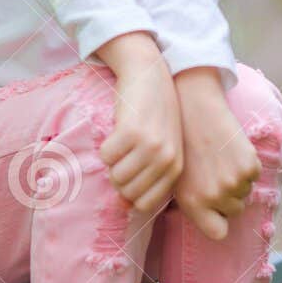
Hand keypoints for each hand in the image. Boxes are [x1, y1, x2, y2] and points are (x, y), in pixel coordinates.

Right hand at [94, 32, 182, 214]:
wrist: (151, 75)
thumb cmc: (155, 115)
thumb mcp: (161, 148)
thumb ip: (148, 179)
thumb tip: (123, 207)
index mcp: (176, 167)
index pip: (145, 204)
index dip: (131, 194)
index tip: (131, 174)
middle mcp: (165, 159)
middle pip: (127, 191)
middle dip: (119, 177)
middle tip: (125, 154)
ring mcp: (149, 146)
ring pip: (115, 175)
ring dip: (112, 161)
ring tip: (123, 142)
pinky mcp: (130, 132)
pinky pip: (106, 156)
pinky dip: (106, 146)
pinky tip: (118, 130)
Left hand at [172, 68, 260, 240]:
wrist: (194, 111)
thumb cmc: (183, 147)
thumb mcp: (177, 182)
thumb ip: (193, 205)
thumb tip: (212, 224)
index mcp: (193, 205)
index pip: (218, 233)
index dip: (219, 221)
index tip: (216, 209)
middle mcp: (214, 198)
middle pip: (234, 209)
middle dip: (228, 196)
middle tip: (214, 172)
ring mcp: (234, 183)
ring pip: (245, 191)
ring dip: (238, 179)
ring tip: (220, 158)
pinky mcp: (249, 166)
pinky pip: (254, 174)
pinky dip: (247, 164)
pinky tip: (230, 150)